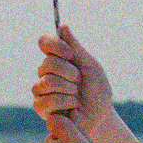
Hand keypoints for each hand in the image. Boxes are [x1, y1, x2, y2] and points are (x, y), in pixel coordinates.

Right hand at [33, 25, 113, 139]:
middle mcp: (46, 72)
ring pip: (47, 82)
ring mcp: (41, 90)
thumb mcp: (91, 66)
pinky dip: (65, 104)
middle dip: (70, 73)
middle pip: (48, 63)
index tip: (70, 54)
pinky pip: (46, 101)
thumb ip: (77, 48)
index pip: (45, 42)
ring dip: (69, 90)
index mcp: (57, 58)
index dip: (55, 45)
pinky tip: (72, 109)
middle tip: (80, 82)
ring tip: (77, 97)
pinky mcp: (41, 108)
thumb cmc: (97, 90)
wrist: (101, 115)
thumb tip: (62, 26)